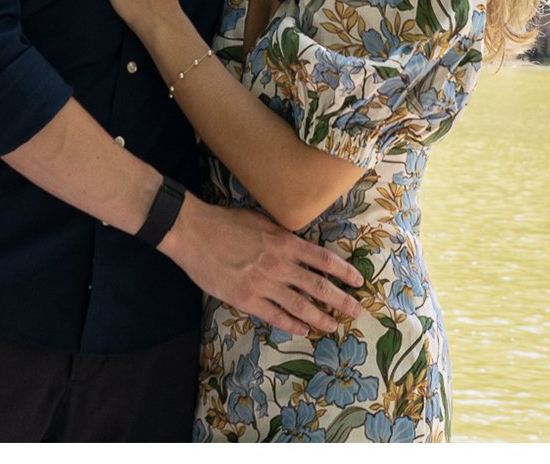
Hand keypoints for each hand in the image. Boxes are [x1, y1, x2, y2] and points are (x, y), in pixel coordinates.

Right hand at [160, 196, 366, 337]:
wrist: (191, 232)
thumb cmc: (224, 222)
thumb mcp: (259, 219)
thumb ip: (280, 234)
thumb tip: (298, 244)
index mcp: (284, 242)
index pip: (323, 259)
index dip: (343, 271)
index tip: (357, 281)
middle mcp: (280, 265)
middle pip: (319, 286)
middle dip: (342, 300)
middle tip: (357, 310)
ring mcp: (264, 284)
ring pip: (301, 305)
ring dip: (321, 317)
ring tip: (334, 325)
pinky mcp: (247, 299)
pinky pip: (276, 316)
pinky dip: (292, 324)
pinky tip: (302, 329)